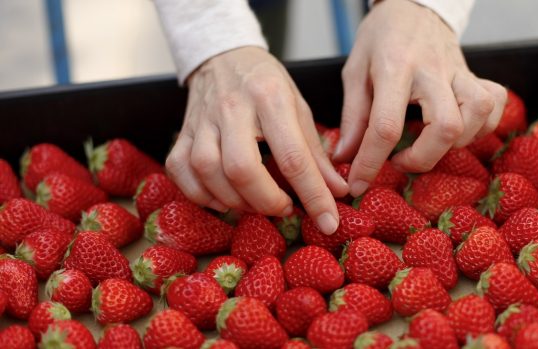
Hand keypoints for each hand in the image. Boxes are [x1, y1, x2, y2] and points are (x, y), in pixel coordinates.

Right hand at [166, 47, 347, 233]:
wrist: (223, 57)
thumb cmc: (266, 84)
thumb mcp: (299, 108)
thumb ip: (316, 153)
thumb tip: (336, 191)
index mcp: (271, 97)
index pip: (293, 156)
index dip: (313, 195)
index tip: (328, 221)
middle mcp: (232, 108)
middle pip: (242, 168)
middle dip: (267, 201)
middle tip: (284, 208)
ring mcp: (202, 120)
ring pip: (208, 172)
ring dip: (236, 201)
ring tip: (257, 204)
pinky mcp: (181, 132)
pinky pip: (180, 171)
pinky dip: (201, 195)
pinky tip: (223, 198)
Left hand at [333, 0, 506, 196]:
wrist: (413, 6)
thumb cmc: (380, 39)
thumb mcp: (355, 72)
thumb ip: (353, 117)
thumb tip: (345, 159)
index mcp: (394, 68)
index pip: (386, 126)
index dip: (371, 162)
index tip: (359, 184)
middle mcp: (432, 70)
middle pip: (445, 127)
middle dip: (423, 158)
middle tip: (399, 161)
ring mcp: (459, 71)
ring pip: (477, 115)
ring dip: (455, 143)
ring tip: (428, 144)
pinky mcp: (475, 75)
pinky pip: (495, 104)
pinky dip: (482, 126)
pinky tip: (458, 130)